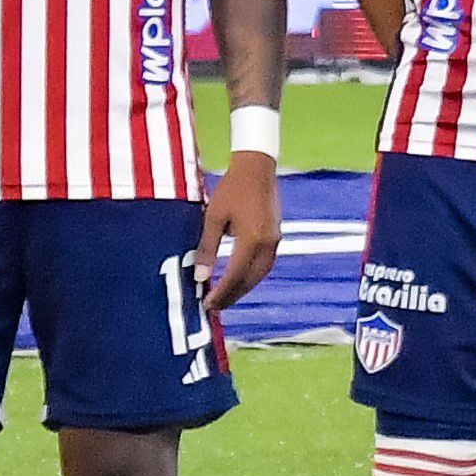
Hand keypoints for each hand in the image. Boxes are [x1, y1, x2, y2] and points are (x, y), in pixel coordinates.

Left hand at [198, 152, 280, 312]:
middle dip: (232, 296)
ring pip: (259, 275)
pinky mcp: (276, 237)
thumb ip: (207, 248)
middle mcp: (267, 244)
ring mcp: (275, 241)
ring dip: (242, 288)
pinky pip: (264, 265)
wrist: (257, 168)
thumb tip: (200, 276)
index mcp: (251, 240)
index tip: (207, 305)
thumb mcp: (213, 217)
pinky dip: (251, 277)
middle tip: (214, 306)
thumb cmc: (231, 189)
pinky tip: (239, 279)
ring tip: (225, 297)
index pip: (234, 276)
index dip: (221, 293)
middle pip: (249, 280)